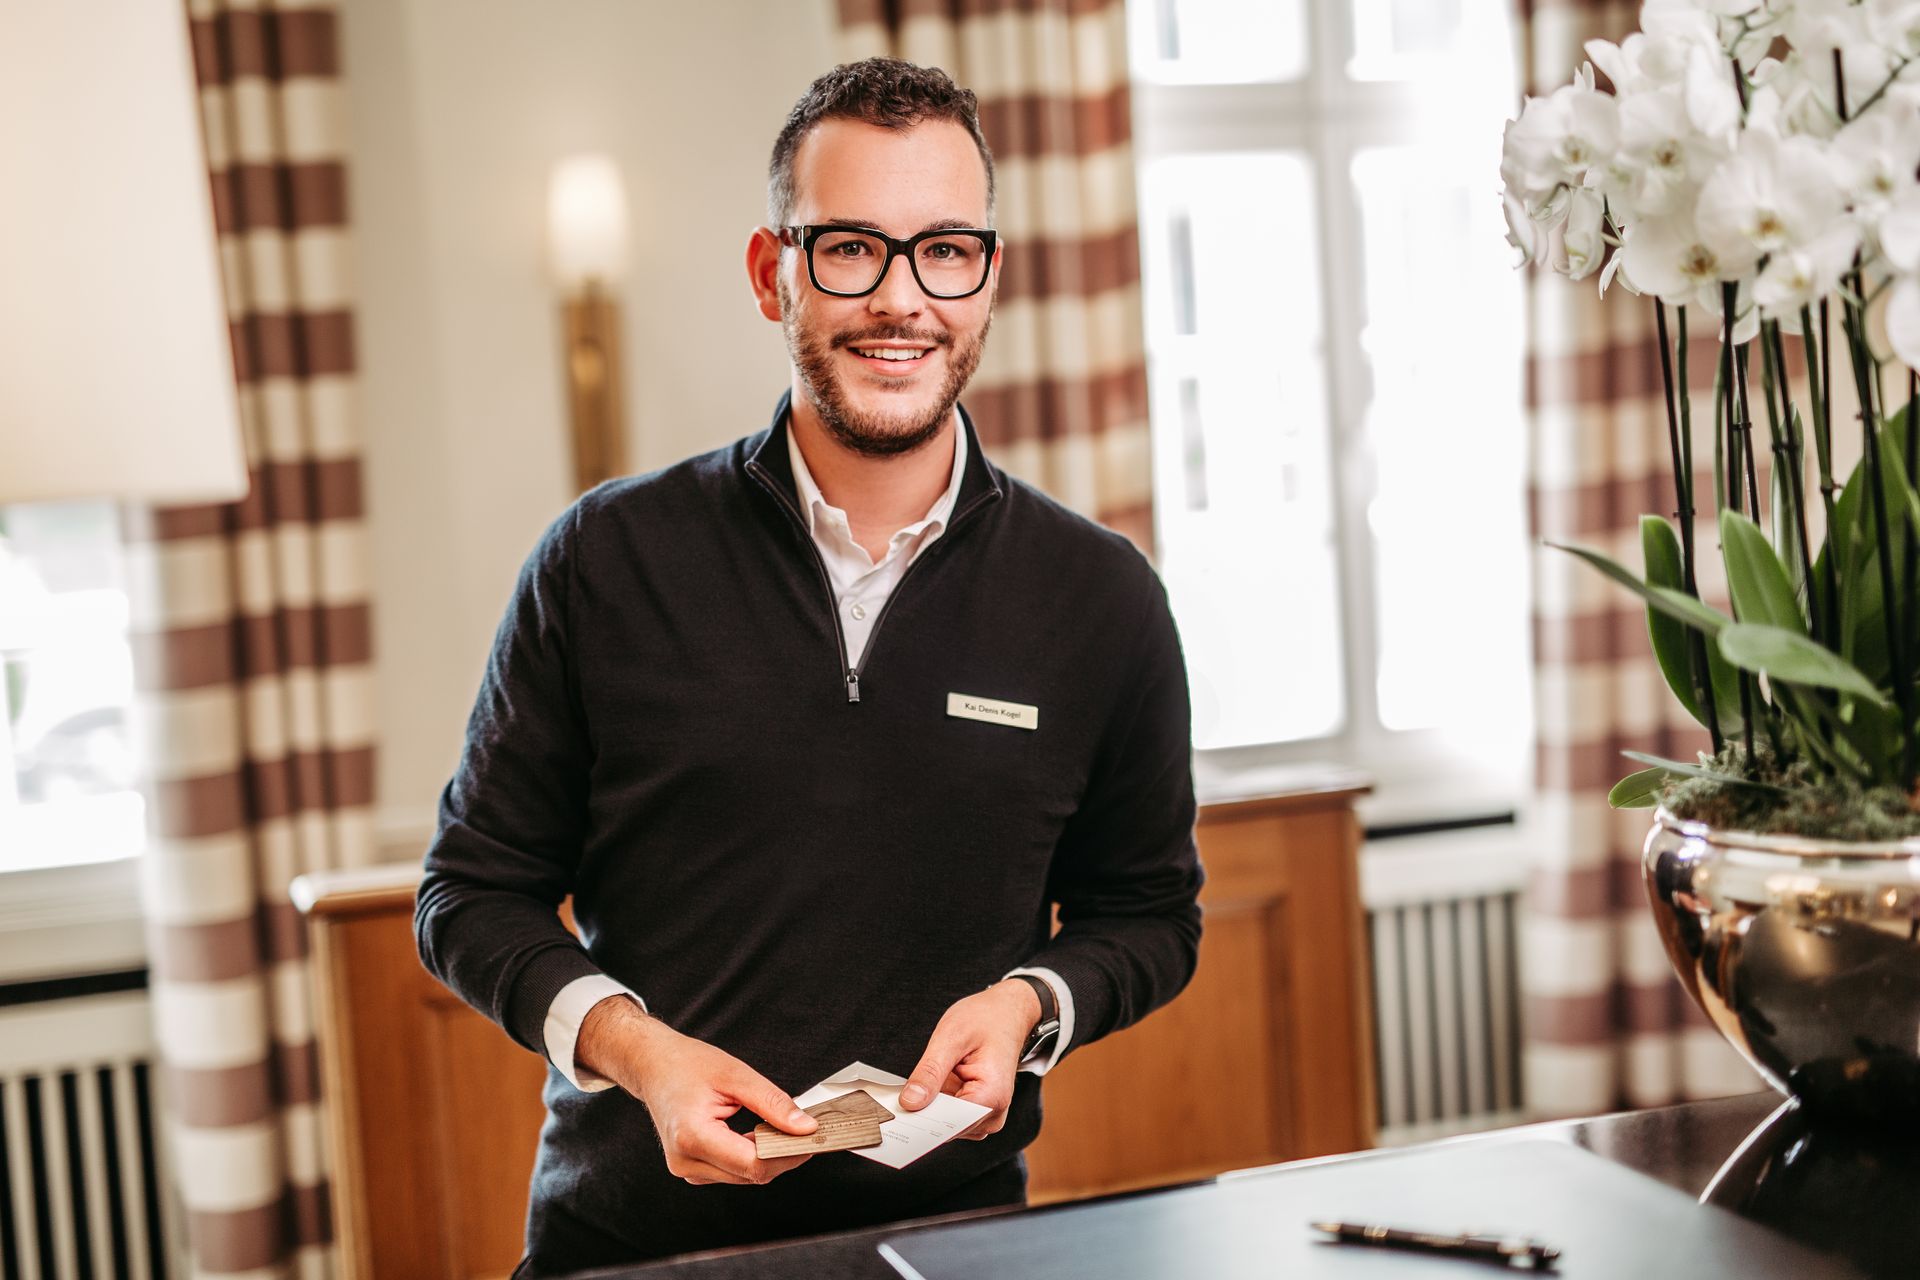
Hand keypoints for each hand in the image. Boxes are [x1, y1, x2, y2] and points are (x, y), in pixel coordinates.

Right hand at [576, 996, 817, 1184]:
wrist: (652, 1066)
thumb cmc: (686, 1065)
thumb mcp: (736, 1075)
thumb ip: (773, 1103)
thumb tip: (805, 1127)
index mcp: (692, 1137)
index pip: (753, 1164)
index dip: (788, 1154)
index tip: (813, 1138)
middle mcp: (686, 1161)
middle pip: (751, 1174)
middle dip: (783, 1154)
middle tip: (807, 1130)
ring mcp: (686, 1168)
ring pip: (744, 1176)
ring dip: (768, 1156)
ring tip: (783, 1128)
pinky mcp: (691, 1168)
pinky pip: (732, 1171)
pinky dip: (752, 1155)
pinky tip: (761, 1134)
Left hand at [897, 980, 1040, 1139]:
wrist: (1006, 1014)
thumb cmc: (986, 1020)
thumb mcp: (951, 1036)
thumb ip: (930, 1072)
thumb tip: (909, 1103)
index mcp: (993, 1096)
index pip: (949, 1123)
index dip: (921, 1116)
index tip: (899, 1107)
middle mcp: (994, 1113)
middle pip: (947, 1127)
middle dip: (925, 1109)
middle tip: (912, 1083)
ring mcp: (986, 1116)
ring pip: (945, 1124)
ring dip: (932, 1104)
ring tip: (933, 1075)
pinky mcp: (977, 1113)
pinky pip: (950, 1117)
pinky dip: (938, 1102)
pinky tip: (937, 1082)